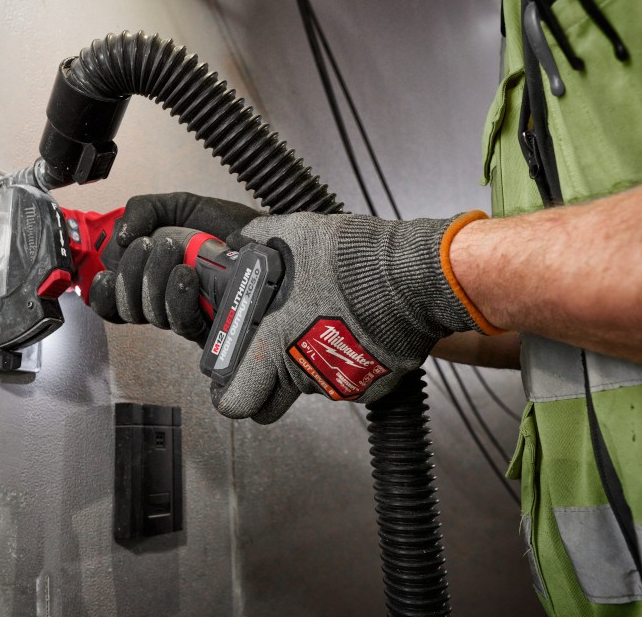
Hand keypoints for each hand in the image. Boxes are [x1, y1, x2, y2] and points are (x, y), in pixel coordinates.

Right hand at [89, 193, 260, 342]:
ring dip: (152, 278)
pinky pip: (181, 324)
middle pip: (124, 309)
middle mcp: (164, 299)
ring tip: (170, 248)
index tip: (108, 269)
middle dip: (128, 274)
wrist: (270, 235)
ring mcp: (187, 314)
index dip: (102, 290)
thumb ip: (143, 210)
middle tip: (148, 244)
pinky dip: (176, 297)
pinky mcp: (211, 327)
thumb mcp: (180, 205)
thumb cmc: (227, 226)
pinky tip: (185, 273)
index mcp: (149, 276)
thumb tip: (119, 237)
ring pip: (150, 315)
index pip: (110, 299)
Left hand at [206, 211, 494, 421]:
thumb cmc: (352, 262)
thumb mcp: (295, 235)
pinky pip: (347, 382)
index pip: (237, 401)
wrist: (411, 277)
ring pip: (311, 388)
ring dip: (310, 366)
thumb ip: (259, 238)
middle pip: (270, 405)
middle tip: (269, 363)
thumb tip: (243, 238)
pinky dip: (345, 365)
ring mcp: (339, 384)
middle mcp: (304, 373)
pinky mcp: (371, 386)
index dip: (230, 396)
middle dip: (266, 390)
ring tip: (323, 328)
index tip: (230, 385)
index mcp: (276, 346)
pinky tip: (353, 333)